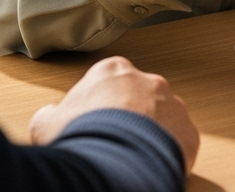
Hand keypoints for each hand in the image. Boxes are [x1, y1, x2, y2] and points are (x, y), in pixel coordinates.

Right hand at [29, 57, 199, 173]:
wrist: (115, 162)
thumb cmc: (82, 137)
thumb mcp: (47, 123)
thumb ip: (50, 113)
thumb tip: (49, 116)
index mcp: (112, 71)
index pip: (107, 82)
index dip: (98, 105)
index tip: (93, 123)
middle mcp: (146, 80)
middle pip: (137, 96)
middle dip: (128, 116)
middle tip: (114, 141)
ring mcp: (171, 104)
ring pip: (162, 116)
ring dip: (150, 132)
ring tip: (133, 156)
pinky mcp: (188, 131)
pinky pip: (180, 140)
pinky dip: (169, 151)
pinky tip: (151, 164)